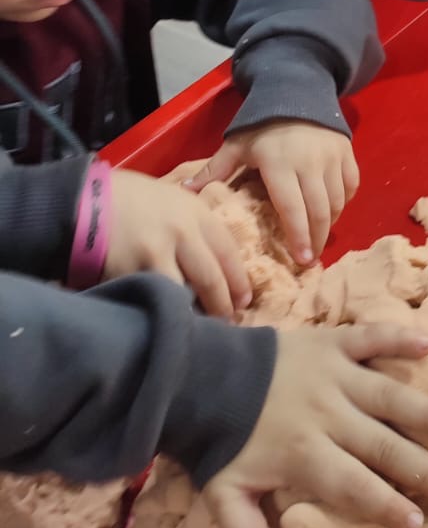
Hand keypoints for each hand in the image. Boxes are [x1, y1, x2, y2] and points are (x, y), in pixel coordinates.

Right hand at [106, 169, 250, 317]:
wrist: (84, 200)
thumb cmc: (130, 198)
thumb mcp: (172, 198)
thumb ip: (194, 224)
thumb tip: (214, 260)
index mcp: (195, 212)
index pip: (228, 250)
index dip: (239, 280)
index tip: (243, 300)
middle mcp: (181, 232)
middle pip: (211, 277)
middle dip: (222, 305)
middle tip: (227, 323)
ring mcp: (155, 254)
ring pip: (184, 294)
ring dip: (193, 315)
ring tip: (197, 329)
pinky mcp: (130, 272)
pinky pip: (154, 298)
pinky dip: (162, 312)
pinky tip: (166, 321)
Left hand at [186, 121, 358, 265]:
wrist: (295, 89)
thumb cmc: (261, 124)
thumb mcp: (236, 145)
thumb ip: (213, 171)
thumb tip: (184, 192)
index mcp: (280, 164)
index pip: (292, 209)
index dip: (298, 237)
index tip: (301, 261)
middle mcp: (310, 163)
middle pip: (319, 211)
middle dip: (316, 239)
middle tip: (310, 259)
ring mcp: (332, 157)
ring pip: (337, 201)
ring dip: (329, 222)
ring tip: (318, 237)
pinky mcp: (346, 152)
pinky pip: (351, 184)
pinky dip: (343, 201)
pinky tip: (332, 210)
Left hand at [203, 325, 427, 527]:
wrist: (200, 375)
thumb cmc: (218, 439)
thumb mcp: (223, 496)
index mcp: (304, 453)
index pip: (354, 485)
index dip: (386, 504)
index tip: (416, 522)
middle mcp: (326, 414)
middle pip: (382, 445)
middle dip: (421, 468)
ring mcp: (333, 374)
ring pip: (388, 395)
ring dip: (424, 412)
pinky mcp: (332, 342)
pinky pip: (370, 337)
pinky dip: (398, 337)